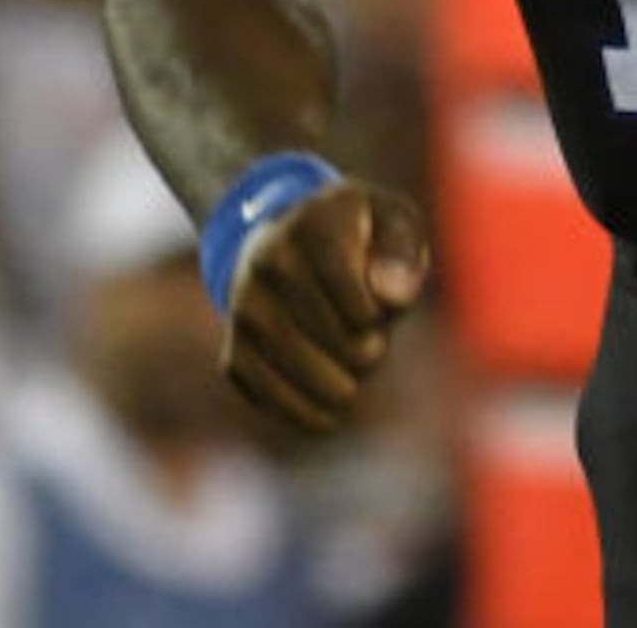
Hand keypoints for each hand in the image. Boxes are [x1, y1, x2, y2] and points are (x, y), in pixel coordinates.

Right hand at [215, 179, 431, 433]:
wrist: (289, 241)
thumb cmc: (360, 238)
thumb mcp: (394, 223)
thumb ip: (403, 252)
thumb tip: (392, 296)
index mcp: (314, 225)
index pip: (354, 295)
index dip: (376, 316)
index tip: (376, 308)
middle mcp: (268, 261)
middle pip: (337, 339)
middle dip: (368, 351)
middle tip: (369, 338)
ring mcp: (245, 308)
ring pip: (303, 374)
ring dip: (343, 386)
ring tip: (351, 367)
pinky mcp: (233, 353)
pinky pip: (270, 397)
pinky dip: (307, 413)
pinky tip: (329, 408)